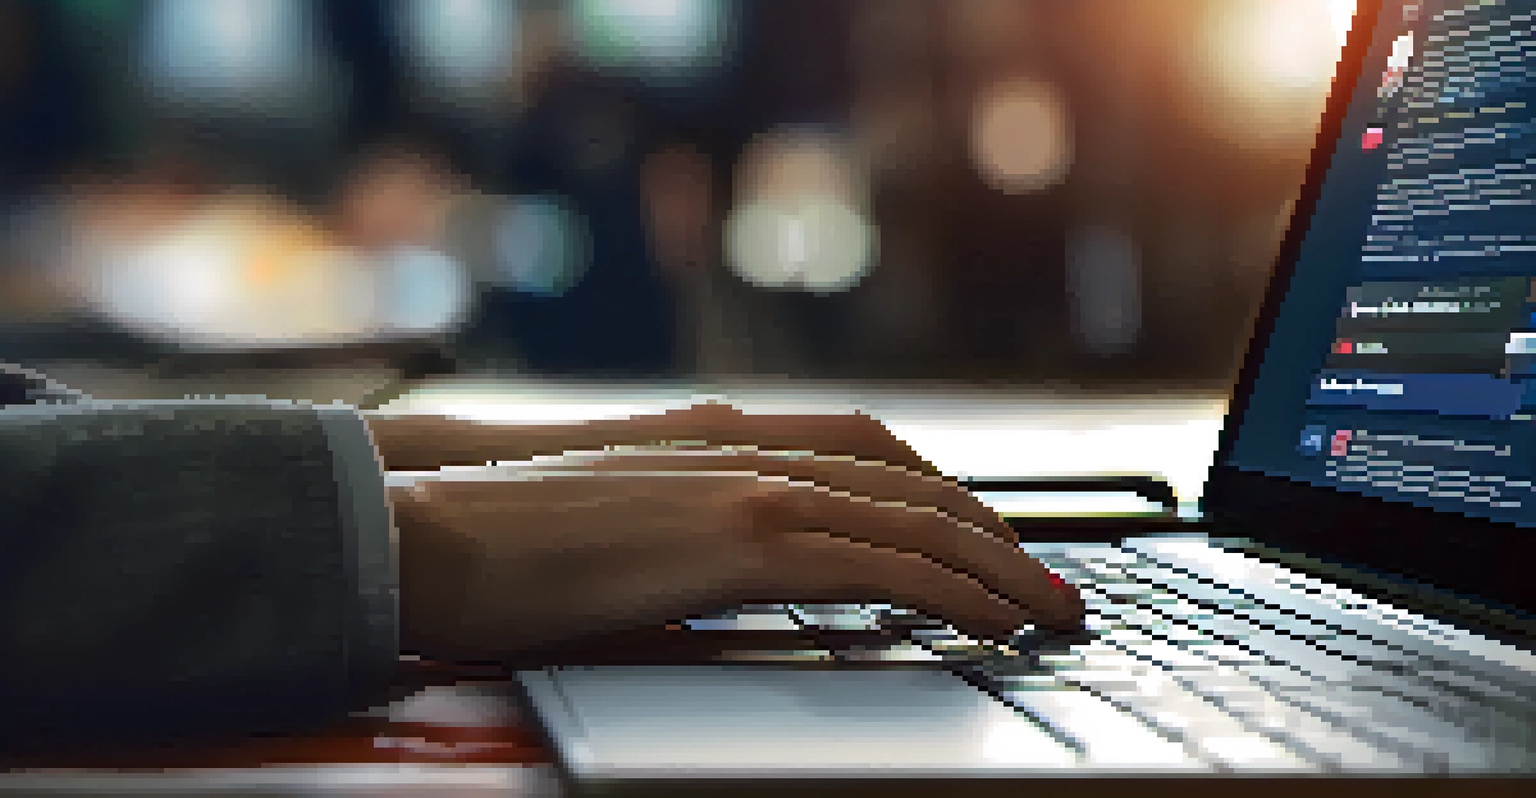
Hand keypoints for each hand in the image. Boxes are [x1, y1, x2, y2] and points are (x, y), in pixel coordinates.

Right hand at [391, 451, 1083, 664]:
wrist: (432, 535)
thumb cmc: (504, 548)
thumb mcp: (617, 538)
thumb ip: (686, 549)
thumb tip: (723, 588)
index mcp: (722, 452)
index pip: (870, 457)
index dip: (943, 499)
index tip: (984, 545)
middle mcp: (748, 457)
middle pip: (914, 486)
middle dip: (995, 538)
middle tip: (1047, 585)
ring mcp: (748, 492)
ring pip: (916, 521)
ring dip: (999, 569)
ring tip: (1050, 613)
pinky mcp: (739, 543)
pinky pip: (881, 566)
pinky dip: (952, 593)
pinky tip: (989, 624)